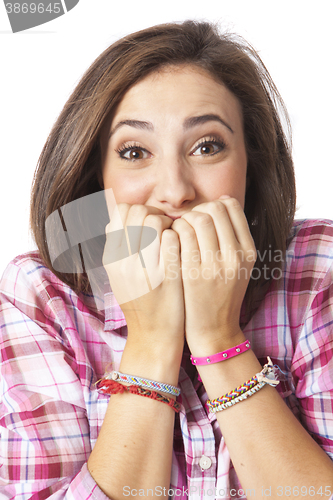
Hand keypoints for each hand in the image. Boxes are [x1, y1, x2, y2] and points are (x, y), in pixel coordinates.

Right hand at [103, 203, 184, 357]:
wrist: (153, 337)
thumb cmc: (141, 303)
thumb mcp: (119, 276)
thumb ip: (119, 247)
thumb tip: (118, 217)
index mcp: (111, 258)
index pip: (120, 211)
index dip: (138, 210)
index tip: (150, 222)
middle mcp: (123, 261)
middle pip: (138, 211)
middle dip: (155, 213)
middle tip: (166, 227)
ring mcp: (143, 268)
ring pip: (154, 220)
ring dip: (169, 223)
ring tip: (175, 237)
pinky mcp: (166, 275)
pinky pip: (172, 238)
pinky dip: (179, 236)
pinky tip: (183, 248)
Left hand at [171, 196, 255, 353]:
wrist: (214, 329)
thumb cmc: (222, 294)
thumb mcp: (238, 265)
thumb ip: (233, 236)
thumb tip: (222, 200)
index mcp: (248, 250)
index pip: (232, 207)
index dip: (214, 204)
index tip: (204, 215)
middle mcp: (235, 255)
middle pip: (215, 209)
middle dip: (198, 210)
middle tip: (188, 223)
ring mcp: (215, 264)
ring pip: (198, 219)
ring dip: (184, 219)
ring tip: (179, 231)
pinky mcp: (193, 273)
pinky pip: (182, 236)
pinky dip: (174, 232)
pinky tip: (171, 241)